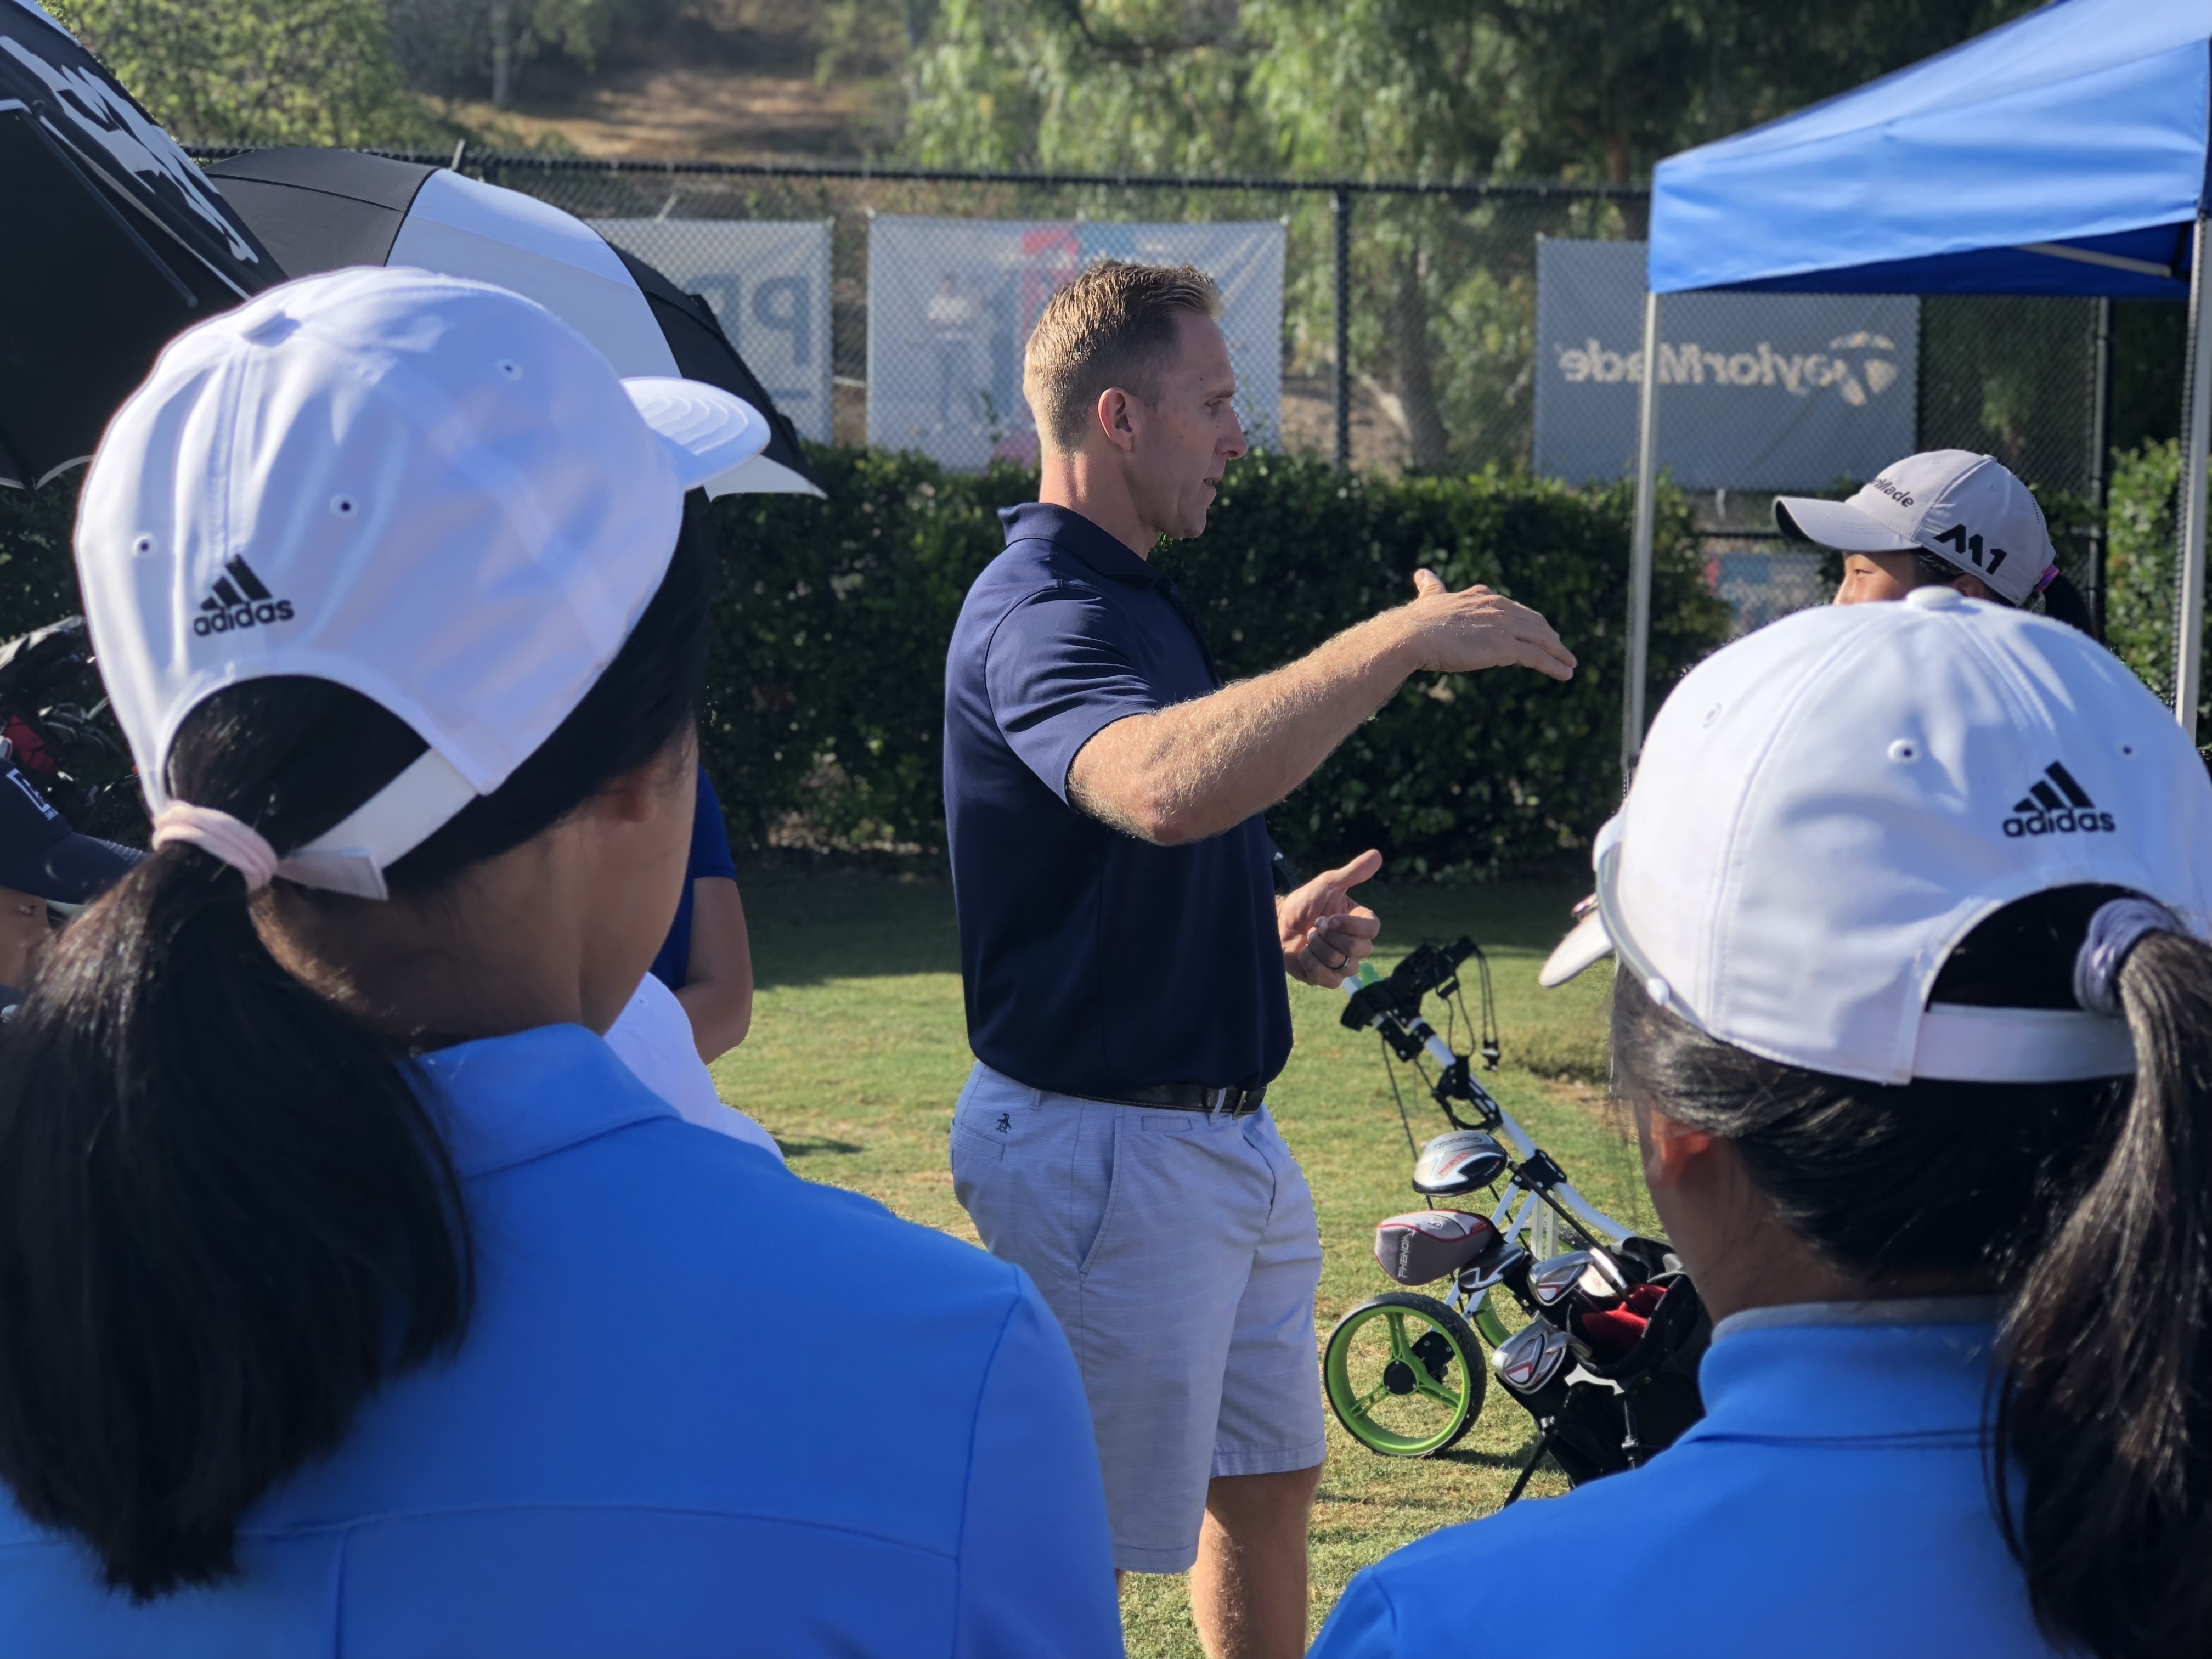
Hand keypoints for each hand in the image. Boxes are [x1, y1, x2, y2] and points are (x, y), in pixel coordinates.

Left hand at [1279, 849, 1382, 987]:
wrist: (1277, 922)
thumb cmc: (1304, 902)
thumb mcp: (1328, 883)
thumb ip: (1353, 872)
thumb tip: (1378, 855)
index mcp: (1360, 923)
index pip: (1372, 930)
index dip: (1351, 926)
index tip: (1330, 917)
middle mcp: (1356, 946)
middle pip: (1360, 950)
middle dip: (1332, 937)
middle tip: (1315, 926)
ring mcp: (1342, 965)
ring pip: (1343, 965)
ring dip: (1319, 948)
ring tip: (1308, 937)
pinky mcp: (1326, 979)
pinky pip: (1328, 979)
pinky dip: (1311, 963)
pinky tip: (1303, 952)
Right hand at [1400, 570, 1575, 680]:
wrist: (1412, 635)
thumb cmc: (1416, 622)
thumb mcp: (1429, 598)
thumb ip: (1431, 587)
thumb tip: (1421, 573)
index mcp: (1482, 596)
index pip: (1514, 608)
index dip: (1529, 620)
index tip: (1538, 629)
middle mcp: (1498, 606)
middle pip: (1534, 622)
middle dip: (1549, 636)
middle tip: (1560, 647)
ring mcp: (1504, 625)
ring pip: (1541, 639)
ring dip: (1558, 653)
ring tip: (1569, 664)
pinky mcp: (1505, 646)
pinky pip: (1537, 657)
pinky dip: (1554, 665)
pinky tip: (1565, 674)